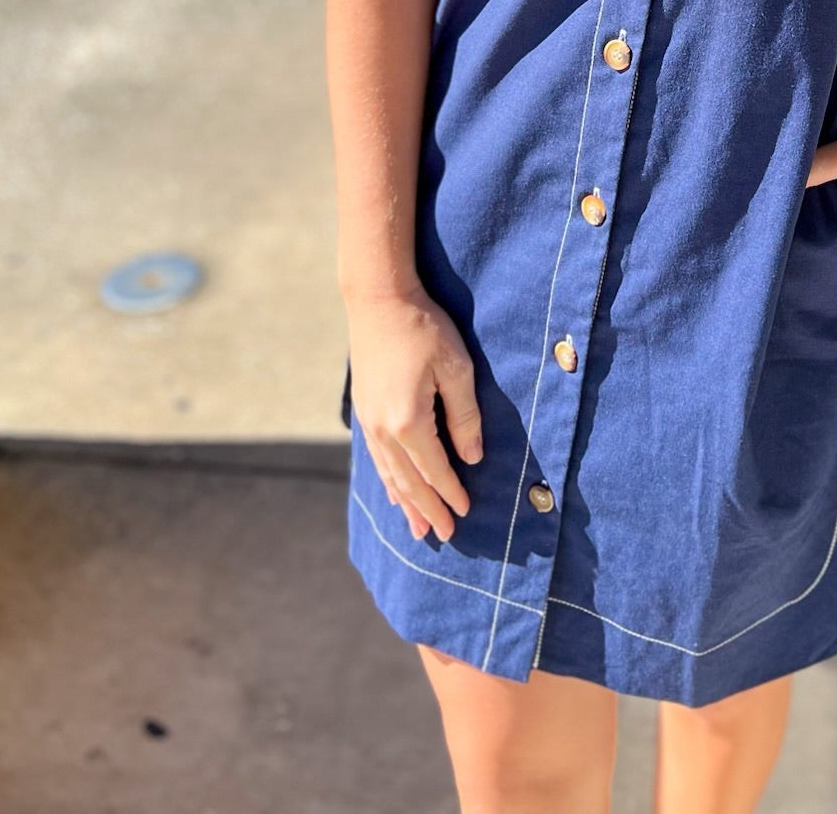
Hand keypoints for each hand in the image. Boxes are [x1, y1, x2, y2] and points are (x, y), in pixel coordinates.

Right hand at [346, 287, 482, 542]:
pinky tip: (393, 490)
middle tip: (445, 535)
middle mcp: (384, 430)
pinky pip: (376, 458)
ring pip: (390, 474)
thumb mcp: (456, 368)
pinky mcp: (364, 410)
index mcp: (409, 422)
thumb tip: (471, 458)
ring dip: (406, 503)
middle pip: (410, 481)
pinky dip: (388, 480)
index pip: (435, 470)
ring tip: (418, 529)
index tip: (465, 513)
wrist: (378, 300)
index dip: (451, 493)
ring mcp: (369, 422)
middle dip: (429, 509)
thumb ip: (465, 416)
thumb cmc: (423, 328)